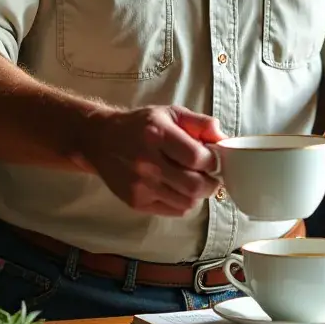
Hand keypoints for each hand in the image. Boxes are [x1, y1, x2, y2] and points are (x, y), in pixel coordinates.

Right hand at [81, 105, 224, 215]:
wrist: (100, 140)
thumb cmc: (140, 125)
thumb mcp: (170, 113)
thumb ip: (199, 123)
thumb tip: (223, 139)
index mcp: (157, 134)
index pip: (196, 157)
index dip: (213, 161)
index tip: (215, 159)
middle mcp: (147, 162)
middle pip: (194, 185)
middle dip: (211, 182)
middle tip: (212, 175)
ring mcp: (140, 186)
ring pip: (187, 202)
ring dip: (198, 194)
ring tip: (195, 180)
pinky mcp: (136, 202)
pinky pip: (174, 210)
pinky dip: (184, 202)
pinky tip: (179, 188)